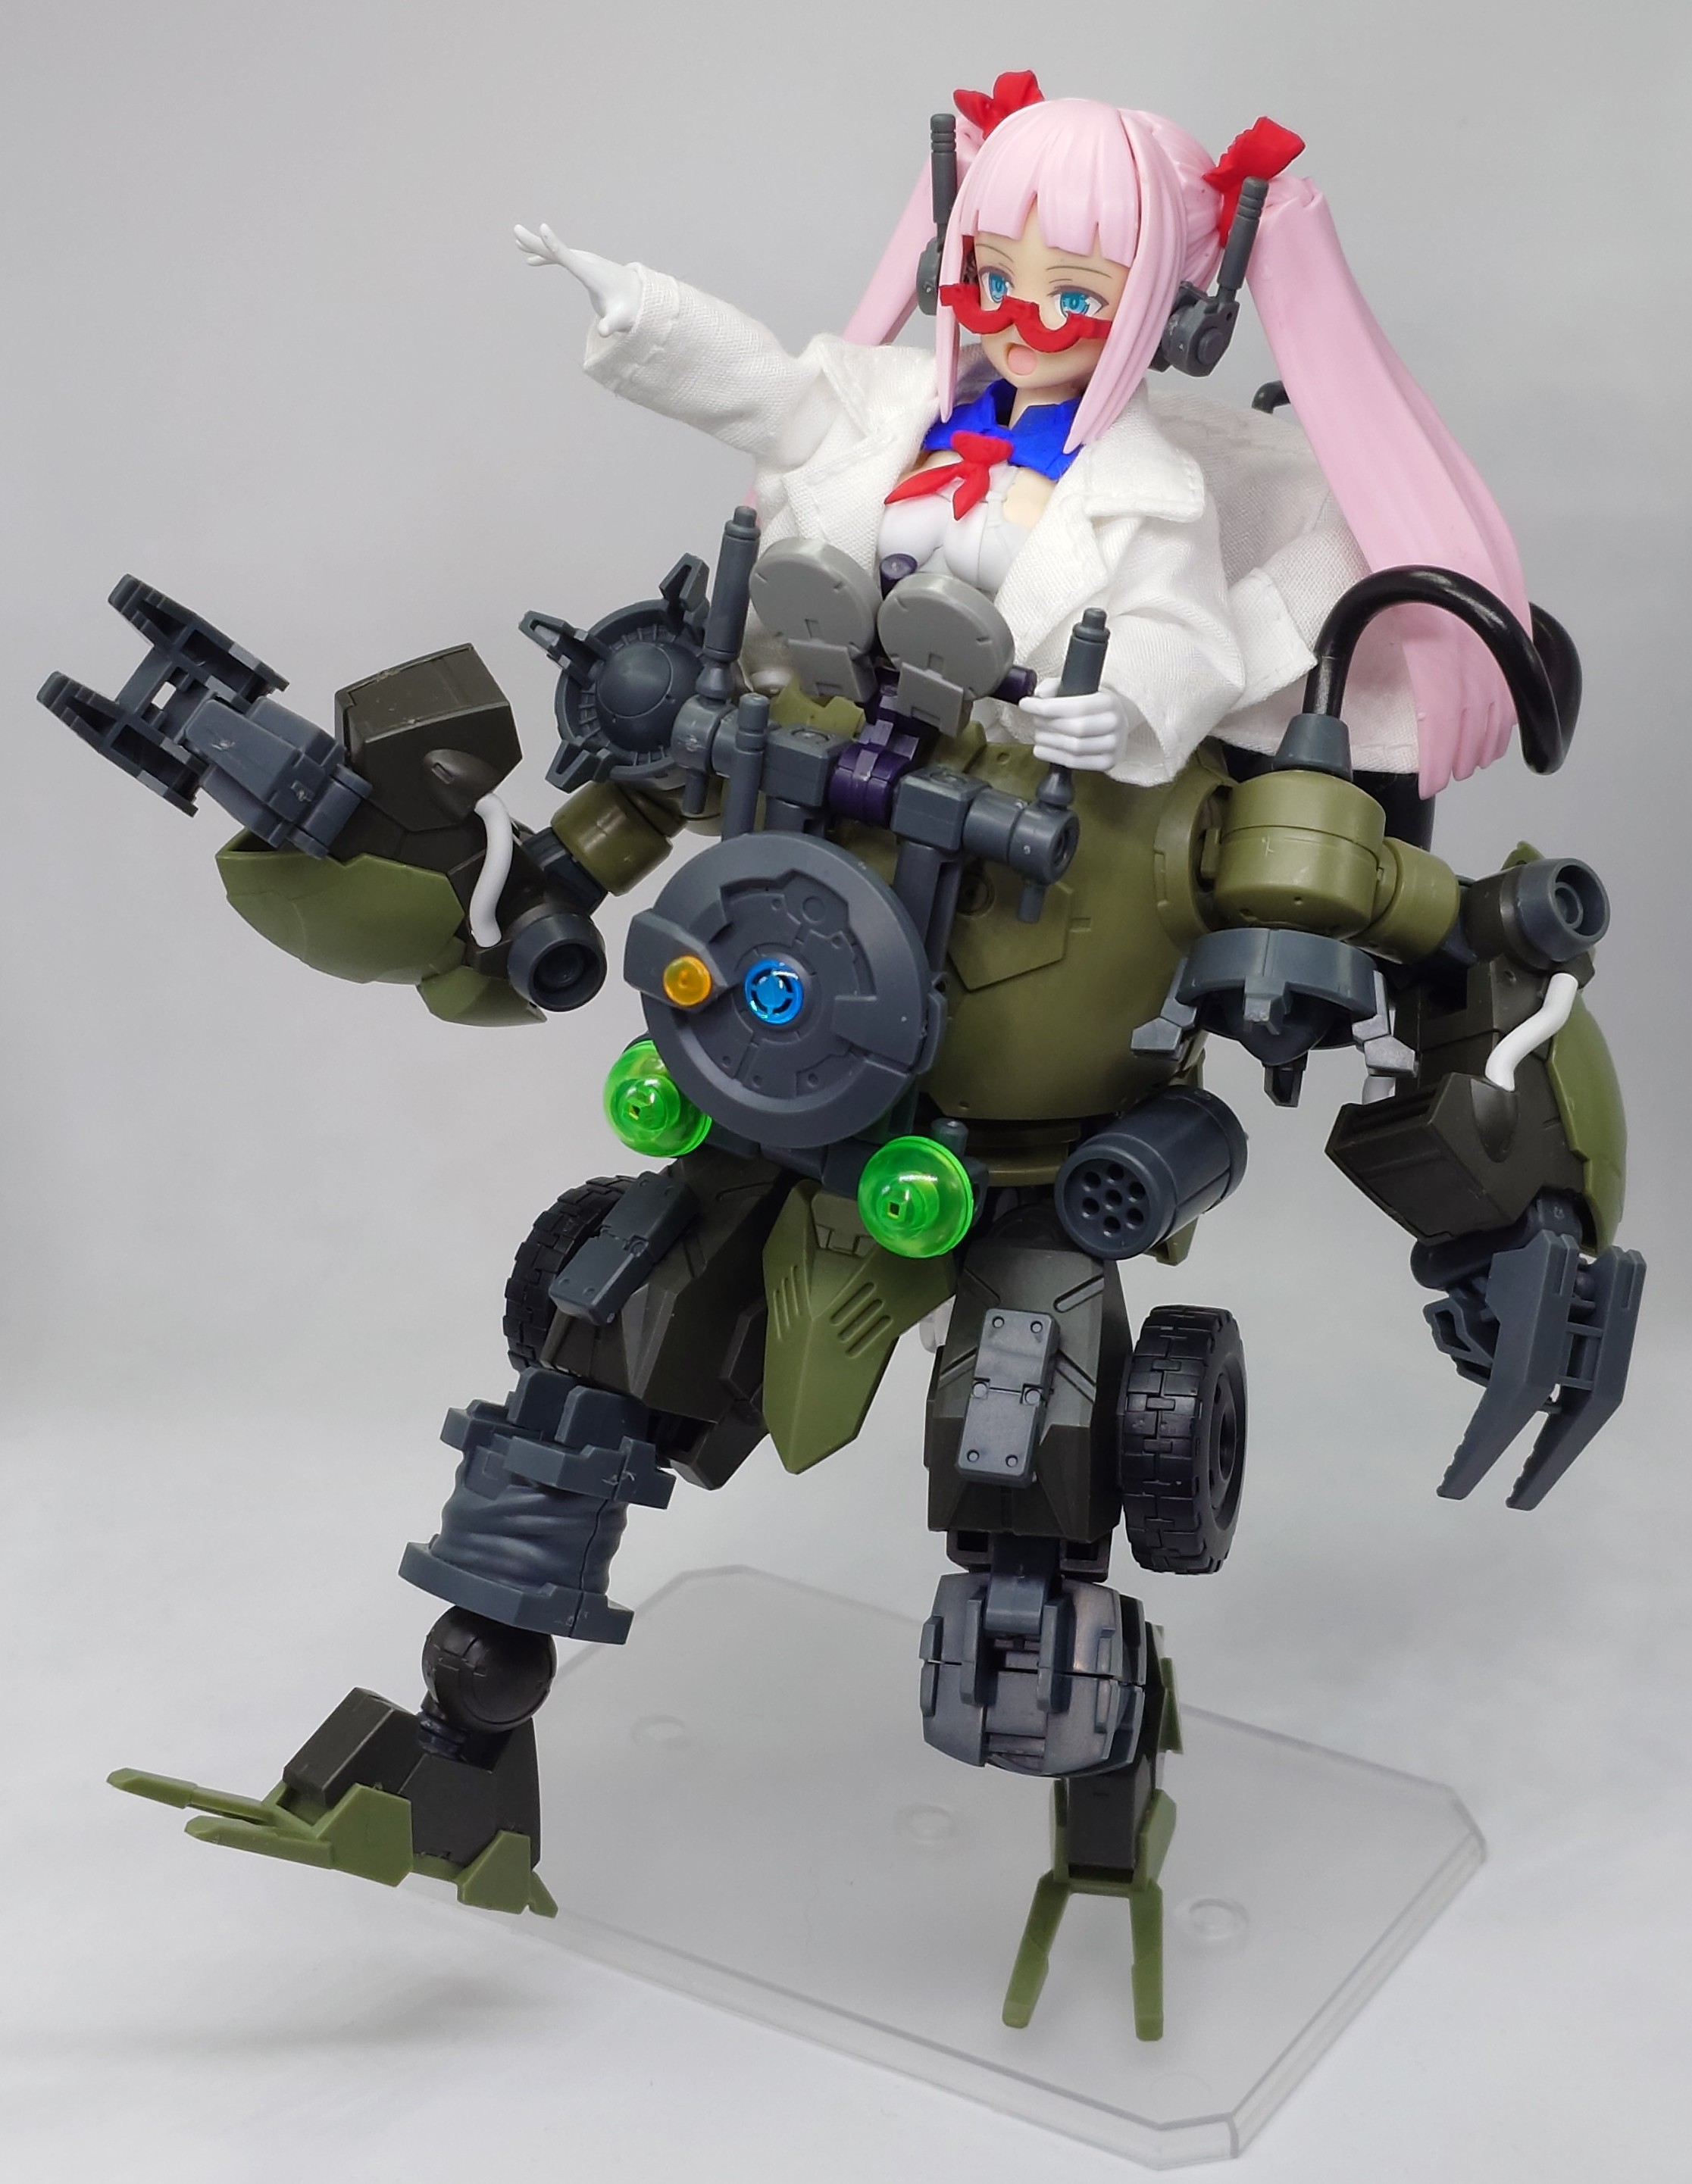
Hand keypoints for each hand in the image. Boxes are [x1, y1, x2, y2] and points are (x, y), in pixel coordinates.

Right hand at [513, 223, 640, 335]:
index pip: (571, 257)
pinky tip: (531, 261)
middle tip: (516, 230)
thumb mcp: (621, 319)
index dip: (556, 244)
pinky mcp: (584, 267)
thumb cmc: (629, 308)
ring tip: (517, 241)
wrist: (638, 295)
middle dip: (538, 242)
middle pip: (559, 250)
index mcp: (592, 273)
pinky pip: (561, 258)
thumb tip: (605, 332)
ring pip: (558, 252)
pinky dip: (546, 257)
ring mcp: (585, 263)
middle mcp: (587, 263)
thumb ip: (612, 324)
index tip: (543, 228)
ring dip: (538, 247)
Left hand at [1018, 677, 1138, 770]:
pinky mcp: (1107, 762)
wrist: (1116, 723)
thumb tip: (1039, 695)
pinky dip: (1052, 756)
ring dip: (1048, 741)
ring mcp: (1113, 745)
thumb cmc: (1091, 704)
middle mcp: (1115, 723)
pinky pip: (1075, 763)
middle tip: (1035, 720)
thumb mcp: (1077, 688)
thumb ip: (1054, 686)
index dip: (1046, 707)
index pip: (1075, 707)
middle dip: (1047, 724)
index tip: (1026, 704)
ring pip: (1074, 747)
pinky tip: (1041, 748)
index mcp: (1109, 701)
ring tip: (1039, 734)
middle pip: (1074, 728)